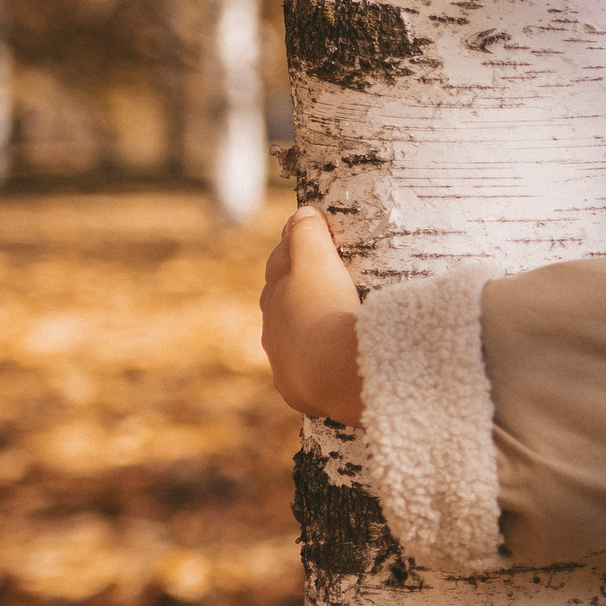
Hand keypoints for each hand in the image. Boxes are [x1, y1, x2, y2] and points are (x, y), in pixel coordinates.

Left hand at [260, 208, 364, 425]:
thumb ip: (308, 235)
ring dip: (306, 330)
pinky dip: (315, 364)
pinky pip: (305, 373)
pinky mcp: (300, 391)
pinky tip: (328, 365)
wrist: (331, 372)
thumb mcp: (317, 261)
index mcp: (275, 296)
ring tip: (327, 324)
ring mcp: (284, 363)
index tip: (309, 234)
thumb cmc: (325, 310)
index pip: (281, 265)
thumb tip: (303, 213)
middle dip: (295, 289)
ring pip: (291, 340)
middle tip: (319, 278)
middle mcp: (274, 330)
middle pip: (281, 302)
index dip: (295, 249)